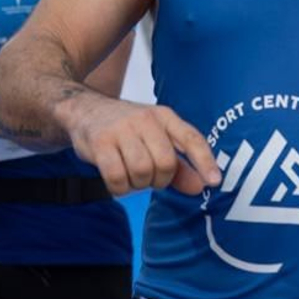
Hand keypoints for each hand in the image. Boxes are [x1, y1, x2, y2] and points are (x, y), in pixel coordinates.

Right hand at [65, 97, 220, 196]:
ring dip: (137, 184)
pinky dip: (120, 188)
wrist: (84, 110)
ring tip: (130, 175)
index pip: (191, 138)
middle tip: (148, 177)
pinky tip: (117, 181)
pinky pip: (117, 178)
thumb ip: (180, 165)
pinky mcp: (100, 142)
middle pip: (166, 163)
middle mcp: (145, 119)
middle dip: (159, 180)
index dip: (204, 161)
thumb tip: (201, 186)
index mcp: (164, 116)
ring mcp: (121, 129)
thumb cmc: (126, 130)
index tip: (214, 182)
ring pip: (142, 172)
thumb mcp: (156, 139)